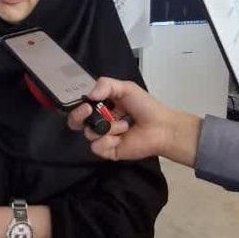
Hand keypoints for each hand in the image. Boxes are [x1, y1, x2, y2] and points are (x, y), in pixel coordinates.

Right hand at [67, 76, 201, 167]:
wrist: (161, 127)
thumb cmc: (146, 107)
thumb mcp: (126, 88)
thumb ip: (105, 85)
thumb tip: (88, 95)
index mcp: (102, 107)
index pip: (81, 107)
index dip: (77, 106)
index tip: (85, 103)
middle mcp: (100, 123)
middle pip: (76, 122)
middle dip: (78, 116)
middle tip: (88, 111)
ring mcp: (103, 138)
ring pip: (89, 134)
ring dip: (108, 128)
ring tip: (125, 125)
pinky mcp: (108, 152)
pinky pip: (97, 147)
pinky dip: (108, 141)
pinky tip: (121, 138)